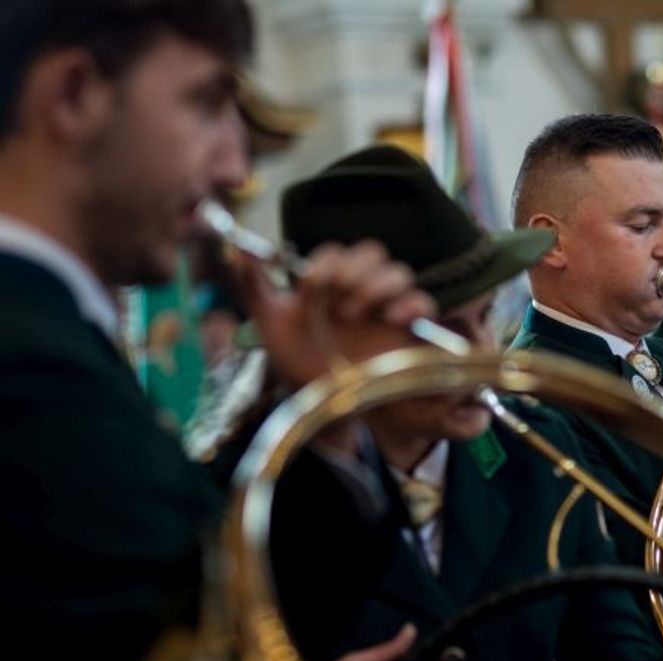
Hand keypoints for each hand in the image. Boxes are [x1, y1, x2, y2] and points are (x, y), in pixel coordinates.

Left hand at [237, 240, 435, 387]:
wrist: (322, 405)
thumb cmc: (299, 363)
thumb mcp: (270, 324)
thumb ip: (253, 285)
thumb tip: (233, 247)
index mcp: (330, 284)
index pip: (337, 252)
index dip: (326, 261)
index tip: (310, 284)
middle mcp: (359, 291)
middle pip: (372, 253)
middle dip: (353, 269)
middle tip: (335, 295)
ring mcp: (385, 310)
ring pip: (399, 273)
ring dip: (377, 286)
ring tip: (353, 314)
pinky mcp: (408, 333)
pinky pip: (423, 304)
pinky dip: (411, 304)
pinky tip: (390, 319)